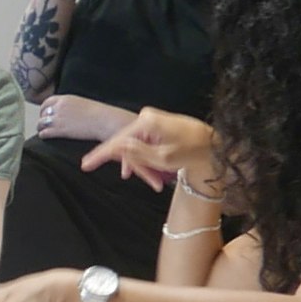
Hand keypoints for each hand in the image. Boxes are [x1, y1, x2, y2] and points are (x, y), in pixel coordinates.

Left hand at [41, 95, 137, 148]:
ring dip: (40, 127)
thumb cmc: (99, 114)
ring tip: (42, 131)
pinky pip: (45, 132)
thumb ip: (72, 105)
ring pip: (41, 123)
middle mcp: (60, 107)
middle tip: (42, 124)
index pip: (47, 101)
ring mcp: (59, 118)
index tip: (44, 113)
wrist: (103, 121)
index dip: (44, 108)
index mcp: (66, 99)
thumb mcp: (83, 103)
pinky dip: (43, 135)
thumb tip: (70, 111)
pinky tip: (44, 137)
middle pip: (43, 112)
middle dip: (41, 118)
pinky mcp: (60, 130)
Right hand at [89, 106, 215, 191]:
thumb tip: (116, 147)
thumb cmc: (192, 152)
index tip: (85, 165)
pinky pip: (144, 144)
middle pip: (127, 146)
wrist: (215, 145)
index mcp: (146, 122)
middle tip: (155, 184)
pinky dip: (148, 159)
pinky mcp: (156, 125)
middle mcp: (146, 117)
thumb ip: (137, 153)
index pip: (116, 141)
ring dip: (144, 166)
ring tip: (159, 182)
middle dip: (137, 167)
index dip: (100, 155)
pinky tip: (153, 173)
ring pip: (136, 147)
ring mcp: (151, 120)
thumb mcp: (163, 158)